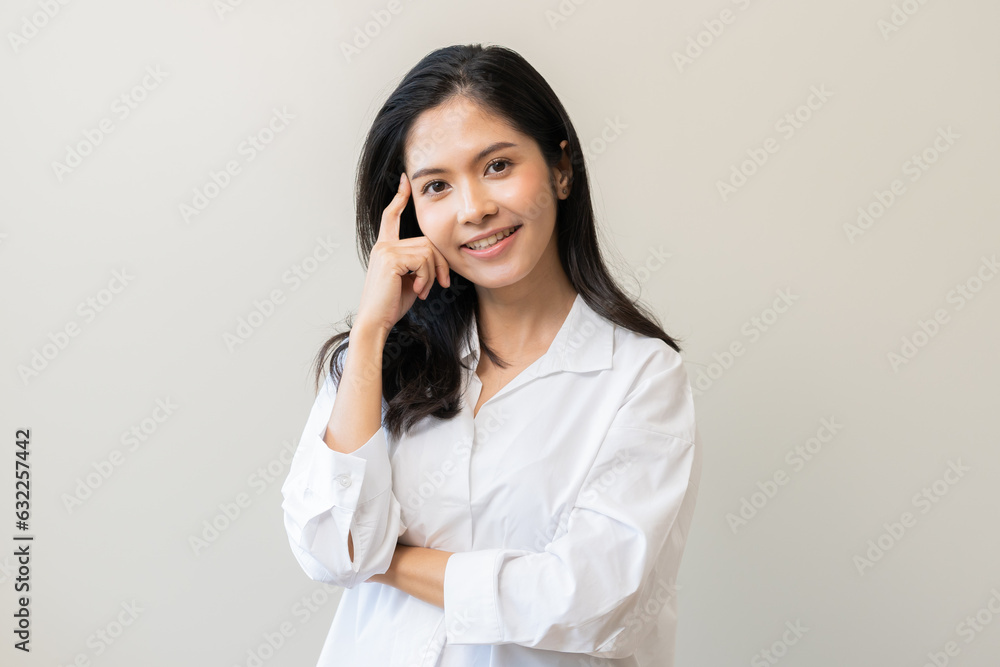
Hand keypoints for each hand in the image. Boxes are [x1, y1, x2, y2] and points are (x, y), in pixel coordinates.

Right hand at [355, 173, 451, 335]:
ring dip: (433, 274)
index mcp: (385, 248)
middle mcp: (383, 245)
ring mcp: (385, 250)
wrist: (376, 322)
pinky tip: (418, 291)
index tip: (405, 182)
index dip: (399, 199)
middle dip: (440, 263)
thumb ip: (419, 263)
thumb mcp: (410, 279)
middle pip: (426, 241)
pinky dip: (427, 278)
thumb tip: (437, 257)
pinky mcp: (391, 258)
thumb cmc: (392, 304)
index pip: (391, 217)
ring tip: (425, 291)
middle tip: (443, 284)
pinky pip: (424, 260)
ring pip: (428, 251)